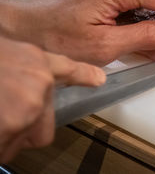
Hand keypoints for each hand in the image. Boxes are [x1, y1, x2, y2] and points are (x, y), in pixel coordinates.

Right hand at [0, 36, 105, 162]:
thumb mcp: (4, 53)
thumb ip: (21, 67)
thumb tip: (25, 80)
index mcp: (35, 62)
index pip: (67, 69)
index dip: (84, 74)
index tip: (97, 79)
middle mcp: (38, 86)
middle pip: (43, 128)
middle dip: (23, 131)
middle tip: (1, 114)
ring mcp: (26, 109)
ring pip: (20, 141)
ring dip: (3, 137)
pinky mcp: (11, 128)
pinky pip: (5, 149)